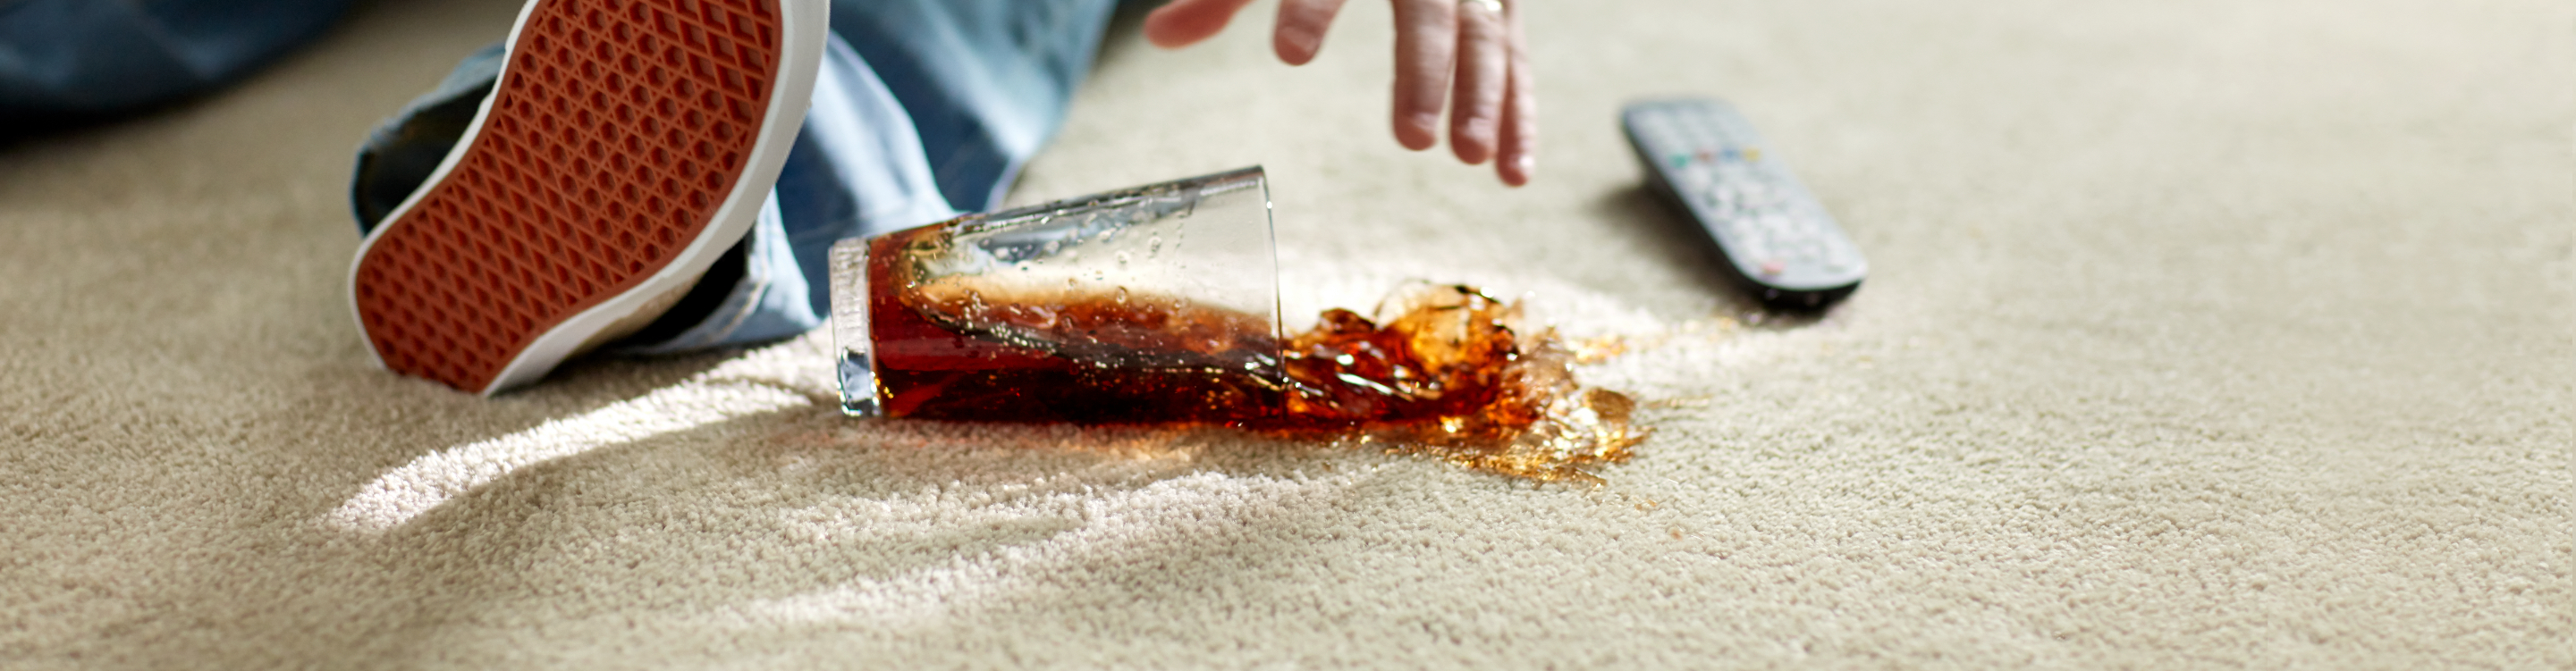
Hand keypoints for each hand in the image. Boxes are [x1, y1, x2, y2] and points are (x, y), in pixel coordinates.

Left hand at [1145, 0, 1535, 185]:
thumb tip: (1157, 38)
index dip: (1311, 6)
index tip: (1289, 51)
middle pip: (1429, 13)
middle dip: (1425, 73)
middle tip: (1411, 139)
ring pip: (1488, 38)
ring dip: (1484, 101)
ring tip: (1469, 158)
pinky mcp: (1502, 6)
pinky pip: (1518, 62)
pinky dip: (1522, 117)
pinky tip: (1513, 175)